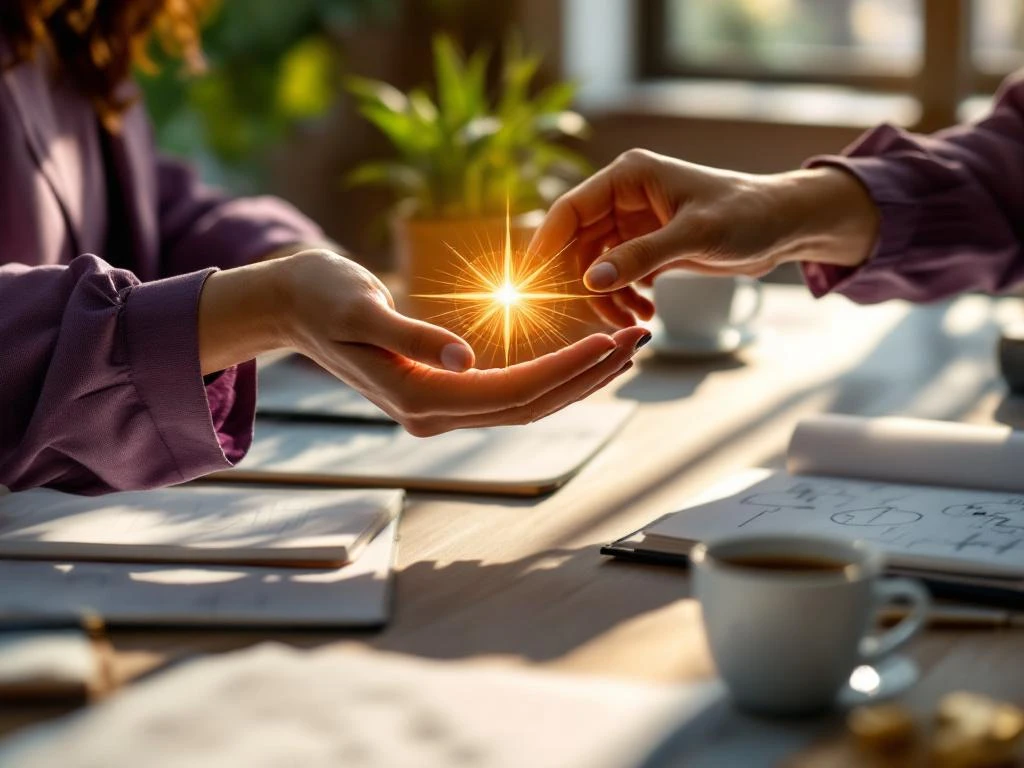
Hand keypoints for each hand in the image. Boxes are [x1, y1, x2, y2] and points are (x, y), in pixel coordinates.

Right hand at [199, 249, 647, 435]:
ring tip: (622, 348)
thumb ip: (412, 337)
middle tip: (638, 341)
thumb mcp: (358, 309)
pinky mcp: (441, 389)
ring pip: (523, 403)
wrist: (291, 302)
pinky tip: (578, 355)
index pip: (509, 393)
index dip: (564, 371)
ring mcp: (437, 406)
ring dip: (575, 379)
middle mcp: (431, 412)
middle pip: (528, 406)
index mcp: (417, 397)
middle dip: (585, 377)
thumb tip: (467, 358)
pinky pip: (507, 390)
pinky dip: (548, 374)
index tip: (609, 343)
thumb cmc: (319, 296)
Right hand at [529, 149, 879, 325]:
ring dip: (606, 298)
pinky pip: (617, 277)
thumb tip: (591, 281)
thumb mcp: (695, 236)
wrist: (784, 227)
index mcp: (628, 177)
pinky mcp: (647, 247)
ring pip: (595, 266)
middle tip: (594, 317)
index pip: (570, 211)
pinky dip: (623, 299)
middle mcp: (623, 198)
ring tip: (632, 322)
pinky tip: (645, 315)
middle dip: (582, 283)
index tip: (531, 283)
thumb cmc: (747, 216)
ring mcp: (633, 224)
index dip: (546, 246)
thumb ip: (641, 256)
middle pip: (576, 244)